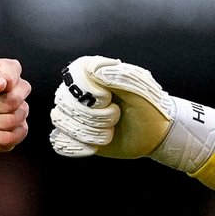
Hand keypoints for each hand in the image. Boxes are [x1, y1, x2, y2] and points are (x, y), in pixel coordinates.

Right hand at [48, 55, 214, 171]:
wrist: (154, 135)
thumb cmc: (149, 107)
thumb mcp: (139, 89)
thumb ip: (116, 75)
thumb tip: (90, 68)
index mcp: (92, 73)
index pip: (73, 76)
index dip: (89, 92)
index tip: (109, 99)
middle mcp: (77, 91)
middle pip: (64, 101)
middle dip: (93, 116)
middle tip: (116, 118)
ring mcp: (72, 114)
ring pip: (61, 121)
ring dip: (88, 132)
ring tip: (109, 133)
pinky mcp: (72, 135)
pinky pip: (60, 142)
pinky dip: (78, 147)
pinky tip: (95, 147)